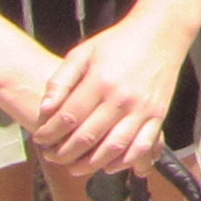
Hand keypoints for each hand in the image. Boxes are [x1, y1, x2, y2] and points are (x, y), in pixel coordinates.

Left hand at [29, 4, 197, 179]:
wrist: (161, 33)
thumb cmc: (118, 42)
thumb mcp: (83, 52)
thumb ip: (61, 80)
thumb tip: (45, 110)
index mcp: (100, 81)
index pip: (68, 117)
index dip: (50, 133)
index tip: (39, 139)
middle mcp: (122, 98)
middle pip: (88, 137)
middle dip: (64, 153)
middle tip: (51, 157)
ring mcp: (142, 109)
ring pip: (113, 148)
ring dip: (91, 164)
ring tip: (74, 167)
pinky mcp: (158, 115)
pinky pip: (142, 146)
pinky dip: (125, 161)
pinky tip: (109, 165)